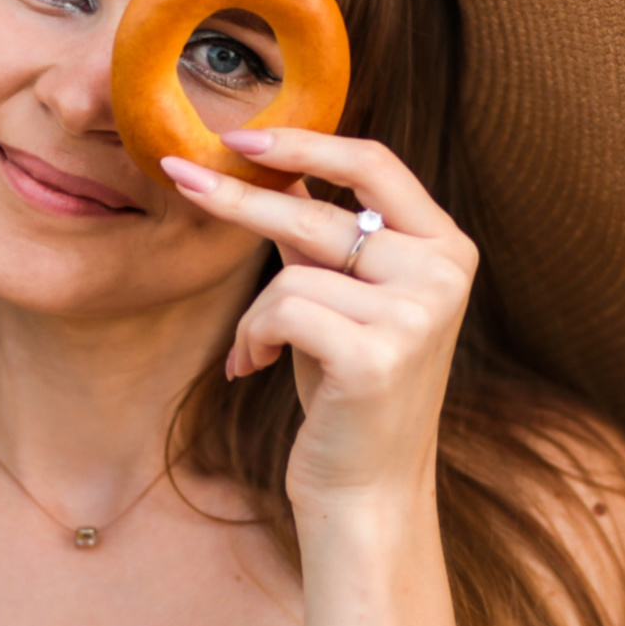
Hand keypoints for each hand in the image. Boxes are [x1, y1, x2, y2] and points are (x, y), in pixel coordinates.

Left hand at [159, 128, 476, 510]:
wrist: (366, 489)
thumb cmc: (345, 390)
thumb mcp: (338, 296)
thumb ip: (319, 232)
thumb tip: (268, 161)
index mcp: (446, 246)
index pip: (375, 163)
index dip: (304, 143)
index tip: (239, 135)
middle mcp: (443, 272)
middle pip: (320, 213)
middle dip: (238, 197)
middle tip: (178, 174)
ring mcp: (418, 314)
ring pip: (293, 269)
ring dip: (254, 313)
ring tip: (251, 350)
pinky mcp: (379, 354)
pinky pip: (282, 310)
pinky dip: (252, 338)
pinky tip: (253, 369)